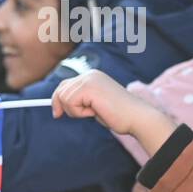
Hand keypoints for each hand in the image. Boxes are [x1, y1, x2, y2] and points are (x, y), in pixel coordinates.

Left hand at [51, 70, 171, 140]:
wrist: (136, 117)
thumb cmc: (118, 115)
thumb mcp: (94, 105)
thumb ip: (80, 101)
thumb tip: (57, 106)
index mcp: (92, 76)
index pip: (65, 85)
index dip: (58, 99)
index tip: (56, 113)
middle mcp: (89, 75)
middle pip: (60, 91)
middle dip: (67, 107)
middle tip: (85, 114)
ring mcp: (89, 79)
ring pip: (64, 98)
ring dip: (76, 112)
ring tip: (94, 112)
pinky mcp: (89, 88)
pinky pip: (70, 103)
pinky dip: (80, 113)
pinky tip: (95, 112)